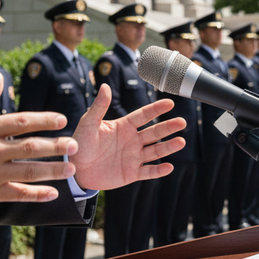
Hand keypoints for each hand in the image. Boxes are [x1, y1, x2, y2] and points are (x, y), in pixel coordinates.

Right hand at [0, 75, 78, 205]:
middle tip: (75, 145)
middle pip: (30, 147)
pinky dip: (36, 195)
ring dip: (52, 170)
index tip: (62, 119)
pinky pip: (17, 194)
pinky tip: (52, 193)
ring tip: (71, 169)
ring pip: (28, 172)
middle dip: (56, 146)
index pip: (21, 122)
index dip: (44, 120)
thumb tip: (0, 77)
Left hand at [70, 84, 185, 190]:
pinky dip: (159, 170)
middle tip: (182, 122)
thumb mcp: (88, 123)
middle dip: (168, 127)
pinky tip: (169, 166)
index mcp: (123, 126)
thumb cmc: (80, 143)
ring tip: (181, 141)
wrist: (75, 169)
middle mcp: (132, 140)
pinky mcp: (131, 173)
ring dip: (168, 147)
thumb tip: (105, 85)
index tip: (170, 103)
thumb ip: (99, 106)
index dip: (156, 109)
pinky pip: (148, 172)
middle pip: (153, 132)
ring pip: (155, 151)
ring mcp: (133, 157)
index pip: (143, 115)